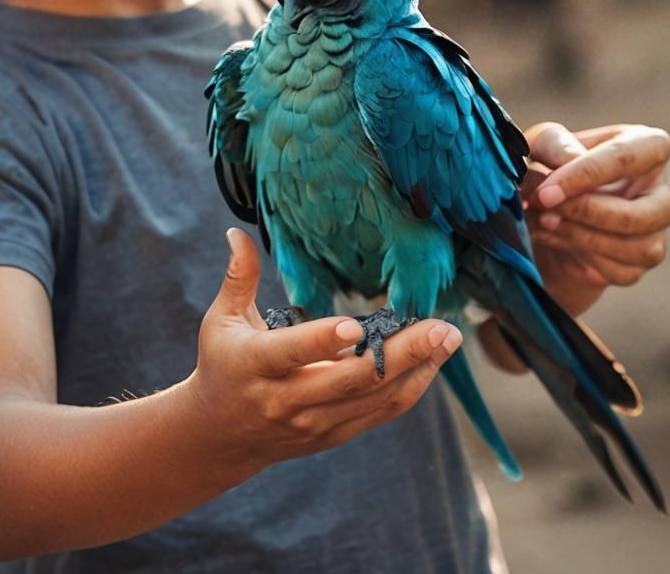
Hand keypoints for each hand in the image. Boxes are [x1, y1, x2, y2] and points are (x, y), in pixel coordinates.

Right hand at [186, 228, 460, 477]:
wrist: (221, 437)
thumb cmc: (222, 364)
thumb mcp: (220, 320)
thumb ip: (238, 277)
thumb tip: (236, 232)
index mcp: (257, 365)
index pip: (293, 354)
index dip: (322, 341)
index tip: (355, 324)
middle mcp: (289, 400)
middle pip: (352, 380)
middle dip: (402, 354)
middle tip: (441, 326)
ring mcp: (316, 421)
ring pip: (375, 399)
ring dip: (418, 369)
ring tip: (449, 338)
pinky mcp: (335, 433)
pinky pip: (381, 413)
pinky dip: (412, 387)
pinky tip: (433, 361)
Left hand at [523, 122, 669, 314]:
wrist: (539, 214)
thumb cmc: (547, 167)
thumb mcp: (542, 144)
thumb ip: (556, 145)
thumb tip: (572, 159)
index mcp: (645, 146)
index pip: (629, 156)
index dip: (587, 174)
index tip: (547, 191)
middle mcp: (658, 190)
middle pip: (643, 212)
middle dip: (589, 213)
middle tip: (544, 208)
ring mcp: (654, 230)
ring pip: (636, 247)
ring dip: (581, 237)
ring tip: (543, 221)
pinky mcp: (639, 262)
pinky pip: (620, 270)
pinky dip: (580, 257)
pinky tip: (552, 237)